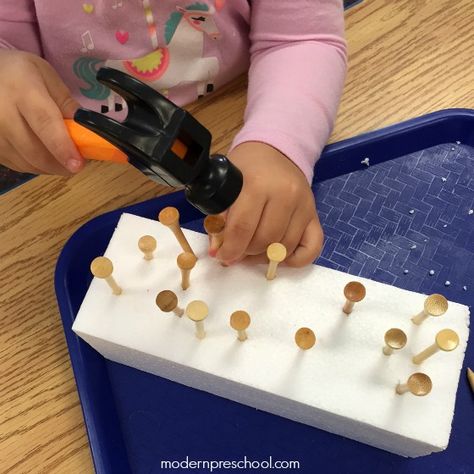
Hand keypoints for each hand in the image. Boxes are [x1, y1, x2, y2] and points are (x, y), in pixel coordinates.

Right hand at [0, 50, 82, 174]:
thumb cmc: (17, 74)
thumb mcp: (46, 76)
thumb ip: (66, 103)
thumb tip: (86, 130)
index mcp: (22, 91)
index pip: (45, 124)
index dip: (63, 147)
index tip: (78, 164)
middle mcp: (2, 115)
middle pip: (36, 152)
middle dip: (63, 163)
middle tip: (78, 162)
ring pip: (29, 164)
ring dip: (51, 166)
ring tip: (61, 155)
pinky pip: (19, 166)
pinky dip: (36, 165)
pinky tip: (42, 153)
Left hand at [216, 142, 323, 266]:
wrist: (275, 152)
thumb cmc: (246, 169)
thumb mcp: (226, 186)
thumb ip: (219, 217)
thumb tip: (217, 250)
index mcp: (258, 184)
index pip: (242, 227)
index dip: (230, 249)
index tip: (222, 256)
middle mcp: (285, 194)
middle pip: (264, 240)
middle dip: (246, 253)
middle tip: (237, 251)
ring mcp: (304, 206)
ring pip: (284, 248)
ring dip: (265, 257)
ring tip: (253, 251)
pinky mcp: (314, 215)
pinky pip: (311, 249)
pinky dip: (294, 260)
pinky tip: (278, 254)